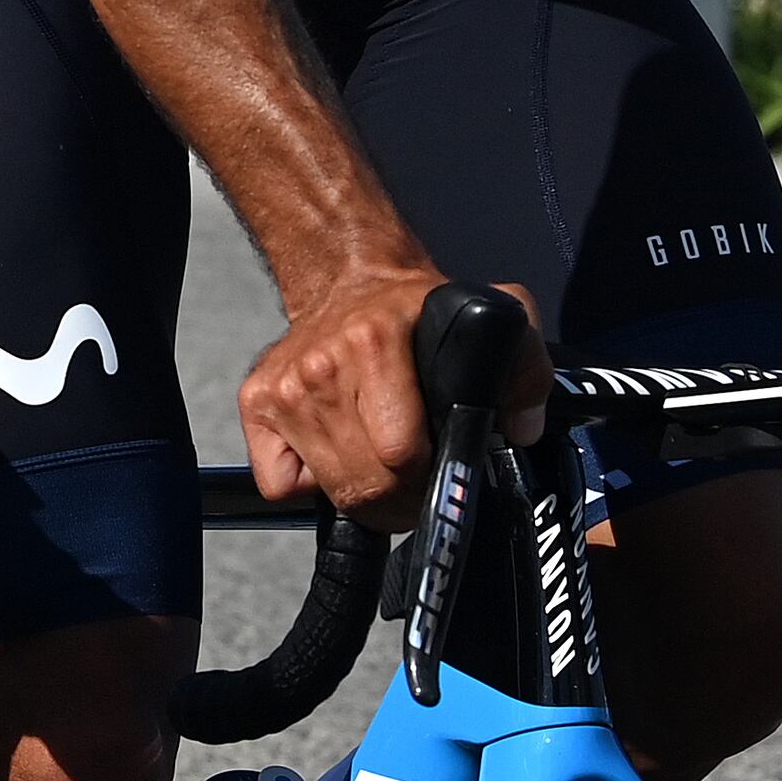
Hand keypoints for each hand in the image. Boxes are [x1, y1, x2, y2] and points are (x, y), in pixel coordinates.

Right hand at [238, 265, 545, 528]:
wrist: (350, 280)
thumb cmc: (420, 311)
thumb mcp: (493, 315)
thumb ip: (525, 369)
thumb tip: (519, 430)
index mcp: (375, 342)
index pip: (400, 453)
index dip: (430, 478)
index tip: (442, 471)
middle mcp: (322, 366)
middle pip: (365, 484)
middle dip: (401, 500)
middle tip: (418, 485)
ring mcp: (284, 388)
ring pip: (331, 489)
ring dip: (364, 494)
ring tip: (384, 470)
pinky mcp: (256, 403)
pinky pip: (281, 484)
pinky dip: (310, 484)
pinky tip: (335, 453)